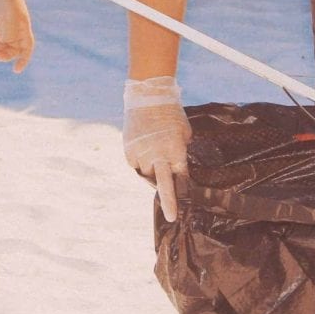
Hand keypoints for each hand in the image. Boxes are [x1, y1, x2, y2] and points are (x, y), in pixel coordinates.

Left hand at [0, 0, 33, 72]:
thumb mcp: (8, 16)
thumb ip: (9, 31)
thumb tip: (6, 44)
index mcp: (23, 26)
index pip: (27, 47)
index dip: (24, 59)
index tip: (16, 70)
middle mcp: (16, 27)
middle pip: (14, 48)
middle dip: (6, 55)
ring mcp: (6, 25)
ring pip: (4, 44)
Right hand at [123, 76, 190, 221]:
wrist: (147, 97)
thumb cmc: (171, 114)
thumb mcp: (184, 132)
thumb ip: (181, 150)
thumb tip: (178, 166)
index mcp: (176, 151)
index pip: (181, 178)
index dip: (184, 190)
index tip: (186, 202)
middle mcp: (158, 156)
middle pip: (164, 185)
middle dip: (169, 202)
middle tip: (172, 217)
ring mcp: (142, 155)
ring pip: (148, 175)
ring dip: (153, 171)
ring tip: (155, 153)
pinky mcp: (129, 153)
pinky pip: (137, 166)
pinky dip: (141, 163)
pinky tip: (145, 149)